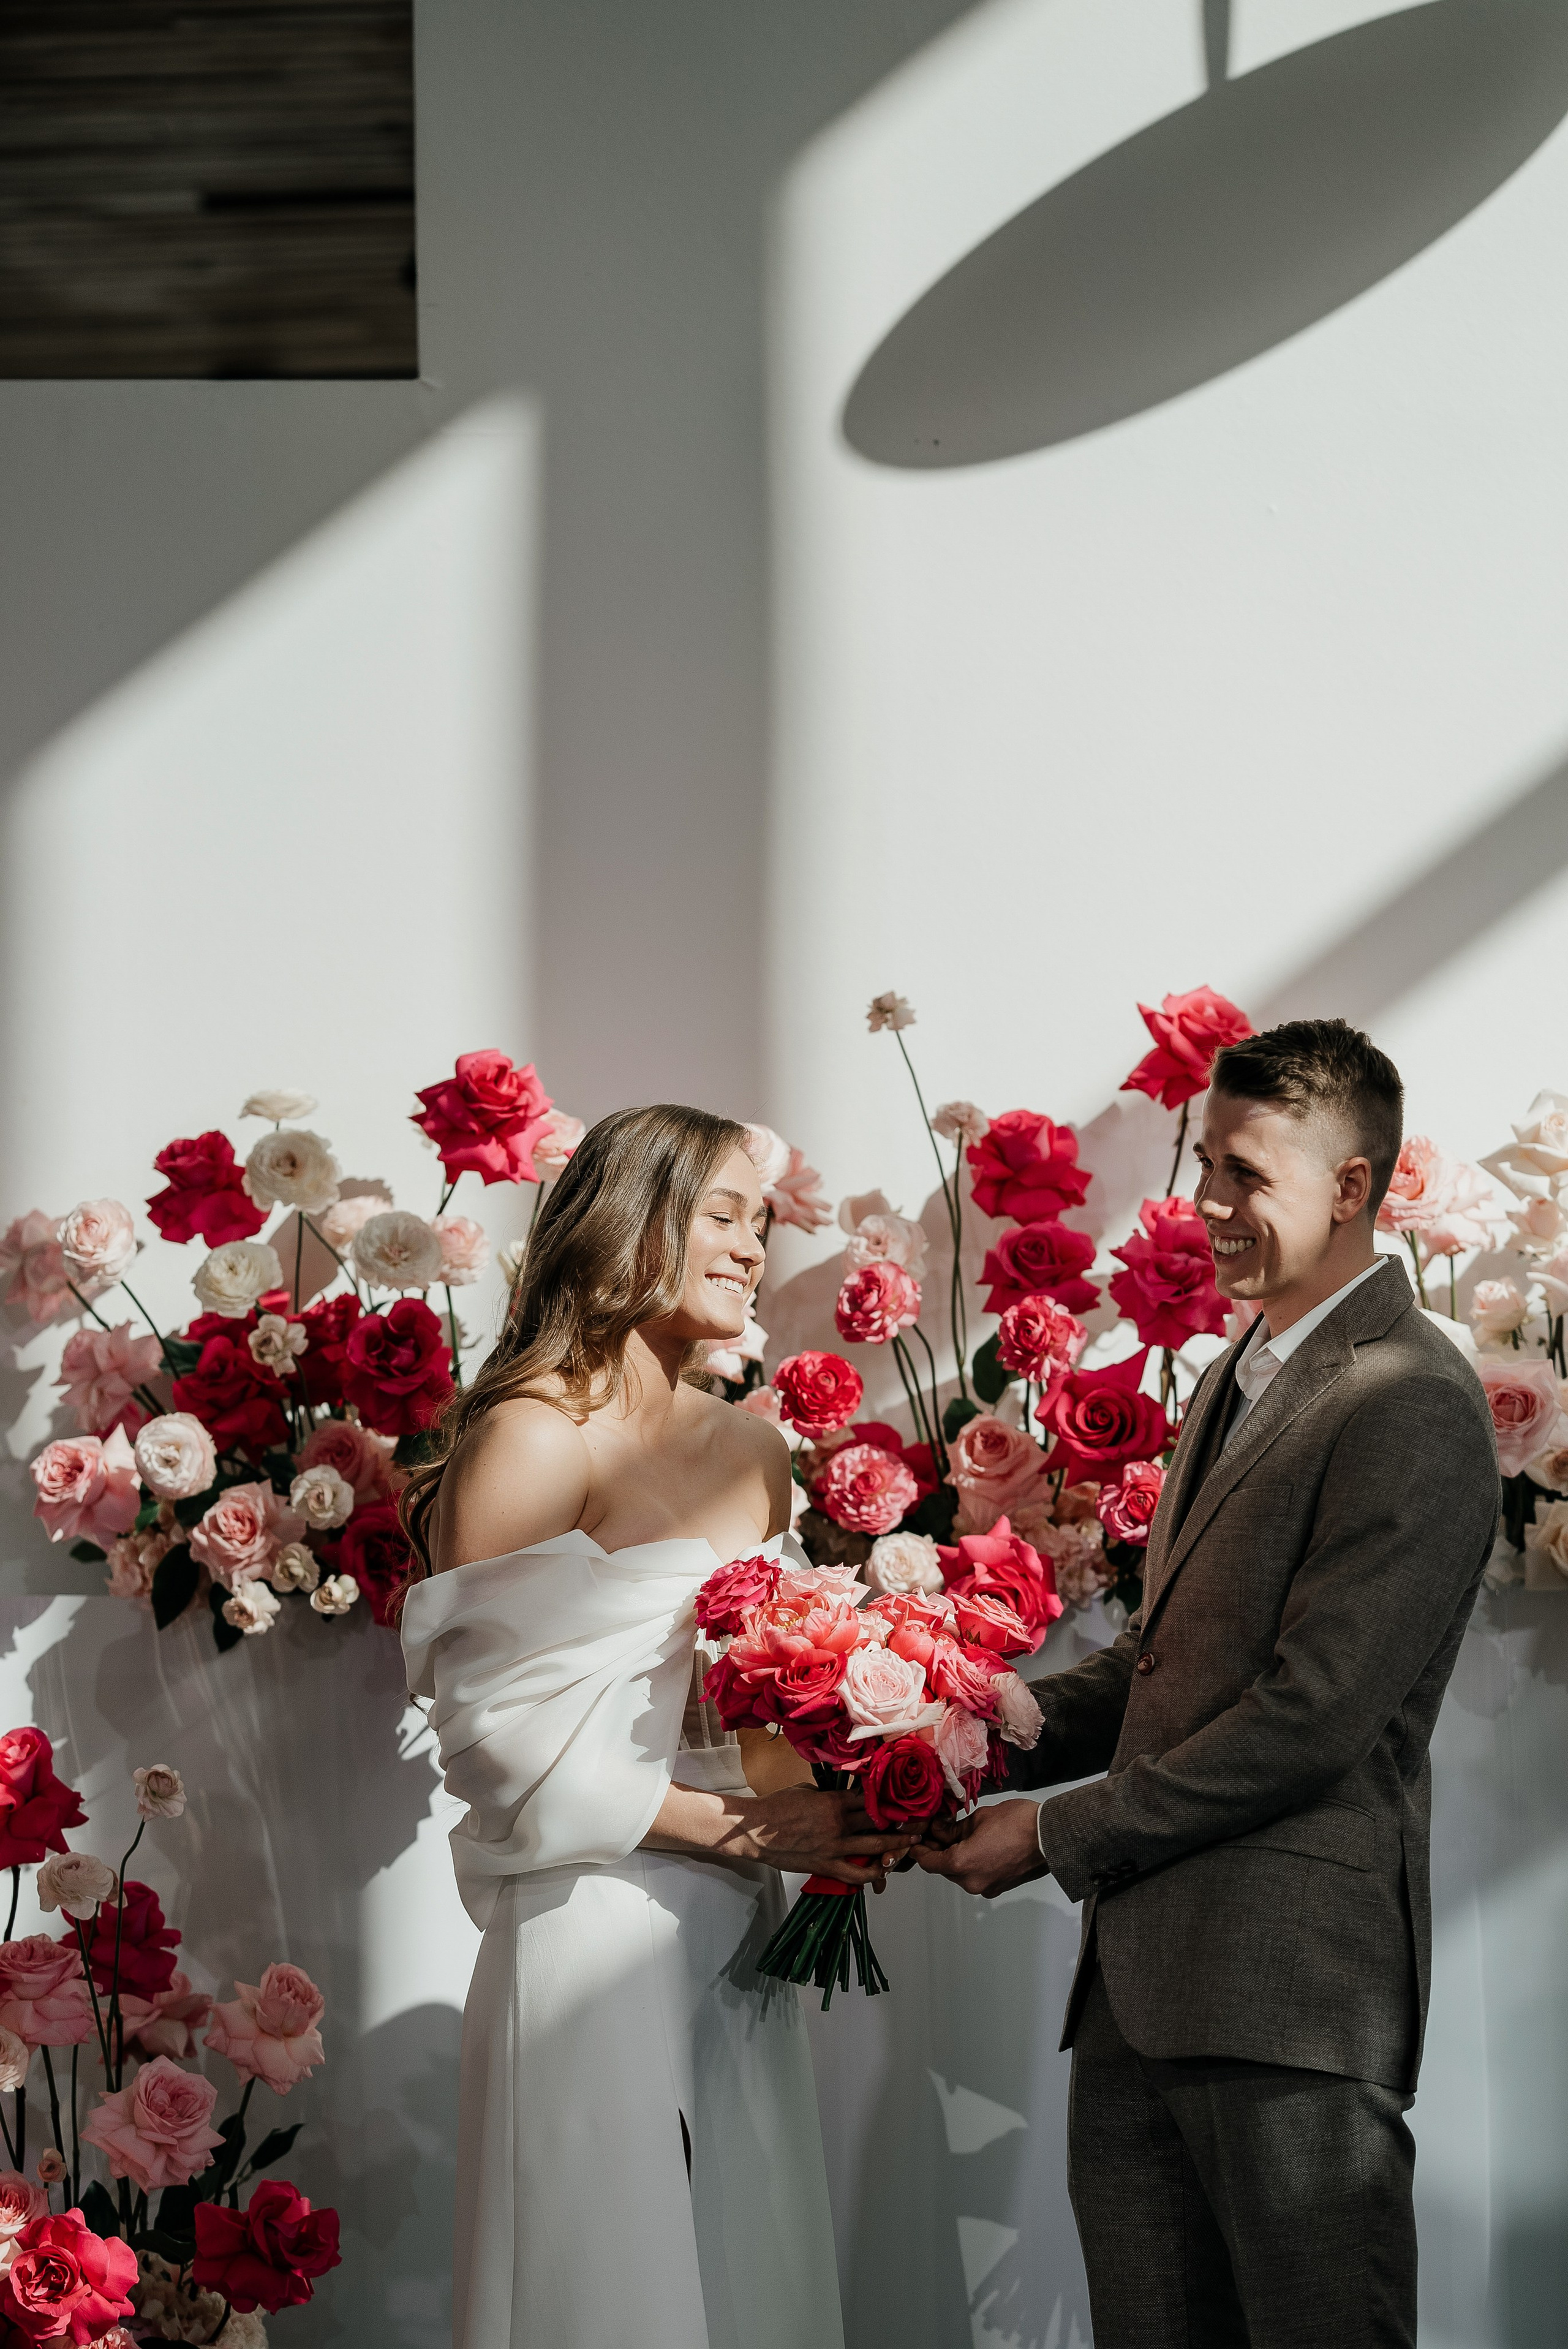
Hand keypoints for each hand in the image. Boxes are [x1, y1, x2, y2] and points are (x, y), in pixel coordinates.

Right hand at [729, 1786, 915, 1886]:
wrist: (754, 1831)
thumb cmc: (777, 1807)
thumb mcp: (806, 1791)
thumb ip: (829, 1794)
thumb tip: (844, 1796)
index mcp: (834, 1800)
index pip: (871, 1796)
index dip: (891, 1796)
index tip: (907, 1796)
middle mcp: (839, 1823)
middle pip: (879, 1820)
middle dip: (902, 1819)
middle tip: (922, 1818)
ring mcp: (834, 1846)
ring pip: (874, 1847)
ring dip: (897, 1845)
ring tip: (913, 1843)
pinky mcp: (826, 1866)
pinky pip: (855, 1874)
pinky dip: (871, 1874)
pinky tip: (882, 1871)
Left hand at [913, 1799, 1047, 1898]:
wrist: (1050, 1837)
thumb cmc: (1016, 1822)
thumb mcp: (979, 1817)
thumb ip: (953, 1828)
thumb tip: (938, 1830)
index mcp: (962, 1863)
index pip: (929, 1862)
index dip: (919, 1851)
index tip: (915, 1841)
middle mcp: (971, 1882)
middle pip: (944, 1869)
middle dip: (938, 1851)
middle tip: (937, 1831)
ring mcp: (986, 1888)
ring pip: (959, 1874)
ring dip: (954, 1858)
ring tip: (957, 1836)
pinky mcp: (998, 1888)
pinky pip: (975, 1877)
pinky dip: (970, 1864)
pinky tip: (975, 1847)